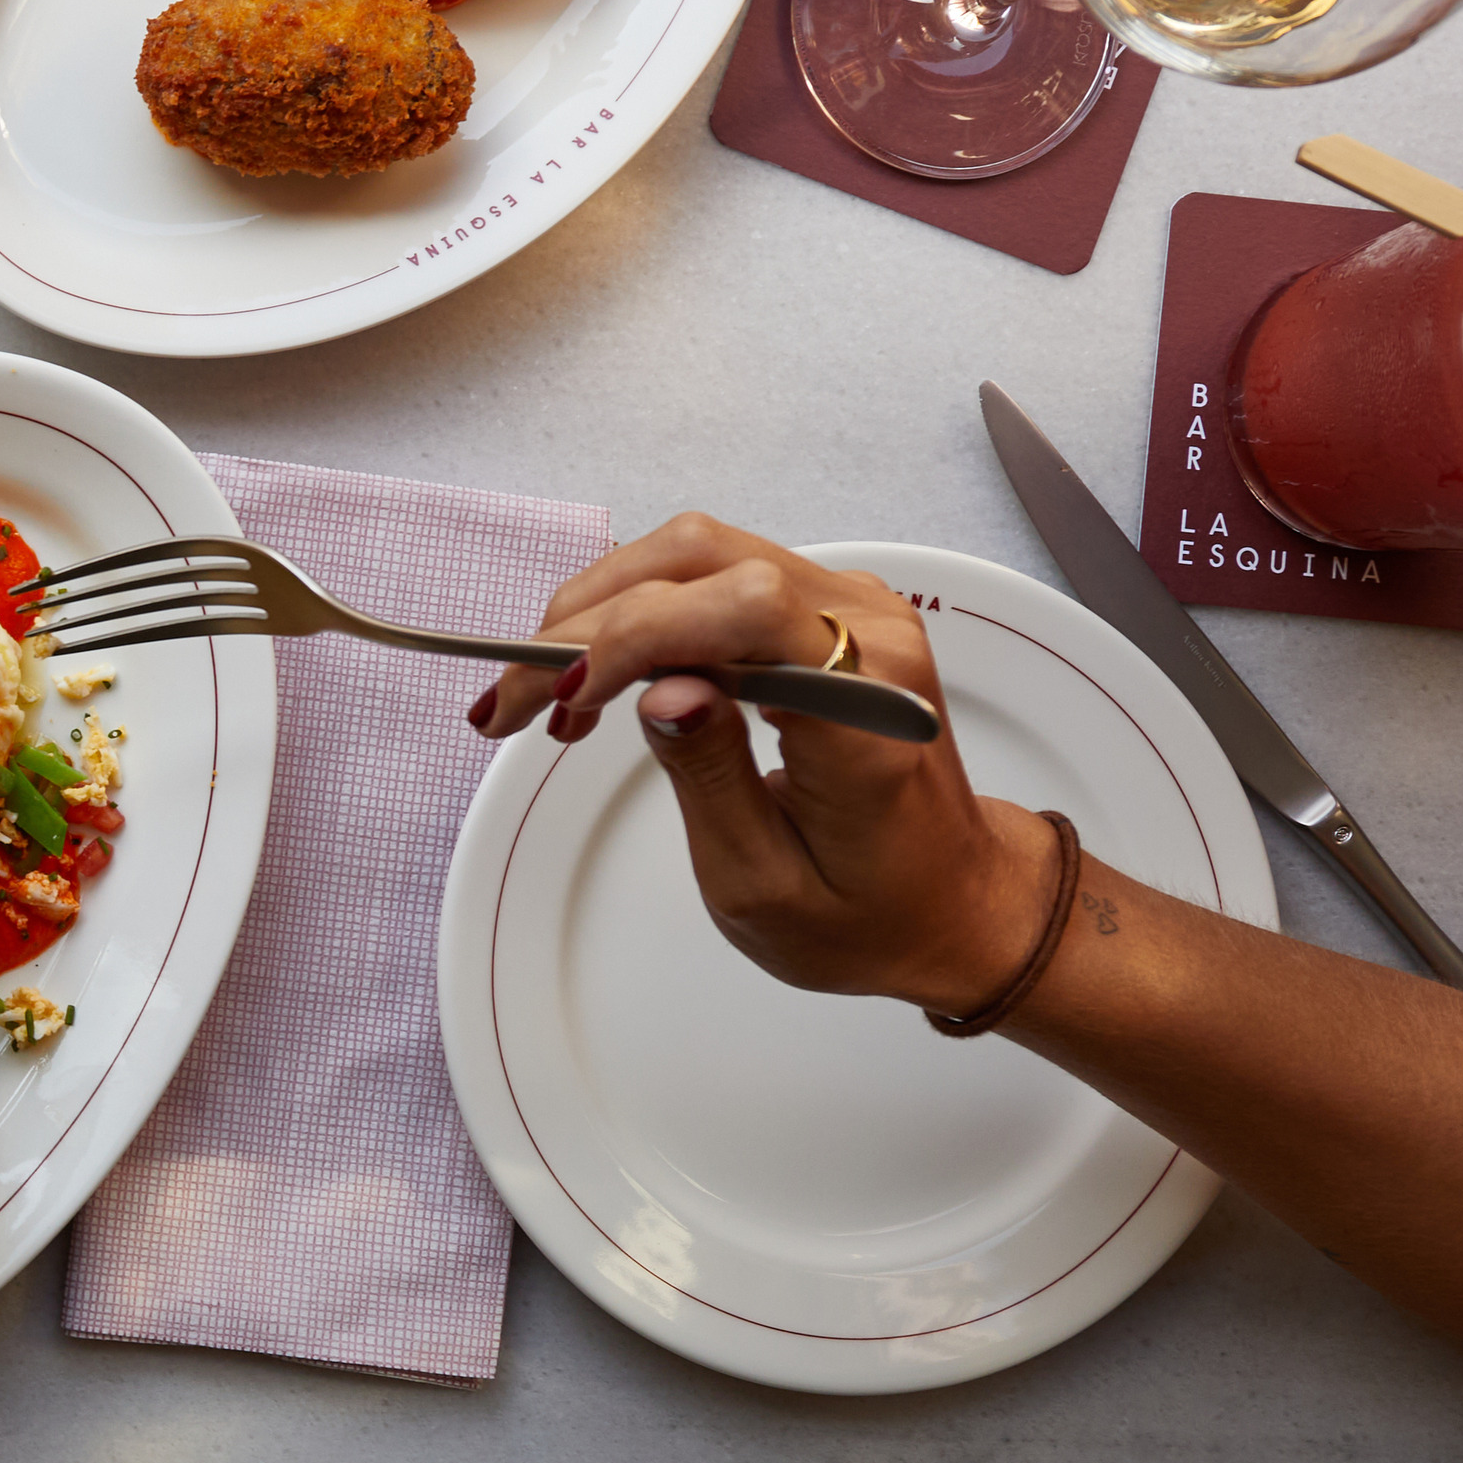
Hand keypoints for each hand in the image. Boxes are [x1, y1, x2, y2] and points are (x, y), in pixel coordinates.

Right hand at [464, 514, 1049, 1008]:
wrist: (952, 901)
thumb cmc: (869, 910)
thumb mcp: (764, 883)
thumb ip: (709, 778)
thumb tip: (657, 689)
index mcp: (867, 708)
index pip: (741, 610)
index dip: (632, 635)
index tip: (560, 698)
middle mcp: (871, 632)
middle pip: (703, 560)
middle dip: (584, 622)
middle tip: (509, 700)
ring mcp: (851, 609)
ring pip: (697, 552)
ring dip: (600, 610)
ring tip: (546, 694)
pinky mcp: (826, 611)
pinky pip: (714, 575)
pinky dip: (636, 612)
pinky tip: (596, 676)